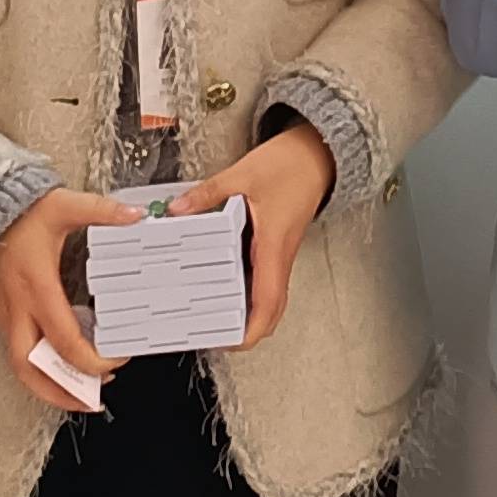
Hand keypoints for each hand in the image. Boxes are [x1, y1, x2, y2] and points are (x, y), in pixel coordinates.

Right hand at [0, 187, 144, 406]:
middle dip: (64, 392)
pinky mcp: (1, 317)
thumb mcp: (61, 206)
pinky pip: (17, 353)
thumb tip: (135, 215)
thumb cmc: (16, 215)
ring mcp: (5, 317)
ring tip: (81, 396)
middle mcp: (18, 310)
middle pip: (33, 370)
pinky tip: (61, 369)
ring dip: (49, 389)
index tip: (116, 360)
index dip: (92, 360)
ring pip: (21, 368)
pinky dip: (38, 370)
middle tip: (93, 401)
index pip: (64, 341)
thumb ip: (100, 210)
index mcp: (37, 288)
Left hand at [170, 117, 338, 349]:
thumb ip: (208, 193)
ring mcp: (281, 253)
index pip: (267, 301)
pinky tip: (227, 285)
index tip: (232, 342)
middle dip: (249, 331)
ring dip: (250, 313)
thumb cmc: (291, 165)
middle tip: (217, 335)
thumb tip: (179, 209)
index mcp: (273, 245)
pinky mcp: (278, 245)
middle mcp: (280, 255)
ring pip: (270, 296)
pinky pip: (266, 279)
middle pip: (272, 309)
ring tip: (217, 317)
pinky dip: (250, 293)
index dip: (252, 329)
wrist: (317, 154)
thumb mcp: (243, 175)